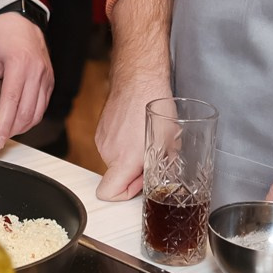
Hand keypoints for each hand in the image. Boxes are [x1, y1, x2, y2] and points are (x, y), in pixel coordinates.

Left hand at [0, 12, 52, 144]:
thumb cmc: (0, 38)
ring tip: (7, 130)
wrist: (19, 21)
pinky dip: (32, 117)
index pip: (11, 103)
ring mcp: (46, 76)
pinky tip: (19, 119)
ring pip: (37, 112)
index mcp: (18, 64)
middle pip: (26, 112)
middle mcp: (36, 71)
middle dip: (12, 130)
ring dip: (23, 126)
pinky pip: (43, 106)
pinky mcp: (50, 80)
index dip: (4, 125)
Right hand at [94, 62, 169, 200]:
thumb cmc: (153, 104)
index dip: (126, 194)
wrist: (138, 77)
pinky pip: (112, 146)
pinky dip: (124, 143)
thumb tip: (169, 175)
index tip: (140, 185)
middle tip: (153, 157)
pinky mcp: (102, 129)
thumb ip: (167, 164)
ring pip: (116, 161)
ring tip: (147, 138)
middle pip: (117, 177)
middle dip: (135, 172)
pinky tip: (138, 129)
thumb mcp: (170, 141)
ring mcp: (103, 140)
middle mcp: (109, 152)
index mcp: (125, 160)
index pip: (109, 193)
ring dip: (130, 156)